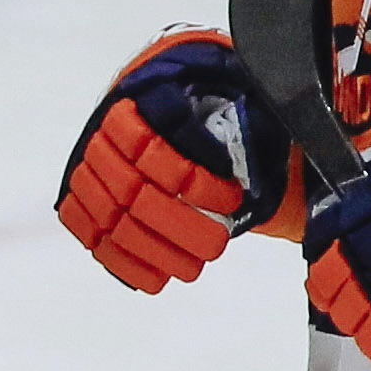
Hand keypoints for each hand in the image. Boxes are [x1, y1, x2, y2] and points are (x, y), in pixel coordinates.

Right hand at [57, 27, 288, 290]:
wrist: (170, 109)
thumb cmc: (213, 104)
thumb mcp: (234, 92)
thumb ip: (247, 110)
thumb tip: (288, 127)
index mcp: (139, 97)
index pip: (147, 142)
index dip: (189, 178)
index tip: (230, 197)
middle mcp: (102, 135)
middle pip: (129, 188)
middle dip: (176, 223)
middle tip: (216, 244)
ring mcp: (87, 173)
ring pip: (111, 218)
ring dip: (155, 249)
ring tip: (195, 264)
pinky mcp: (83, 206)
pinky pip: (95, 239)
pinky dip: (125, 263)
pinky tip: (157, 278)